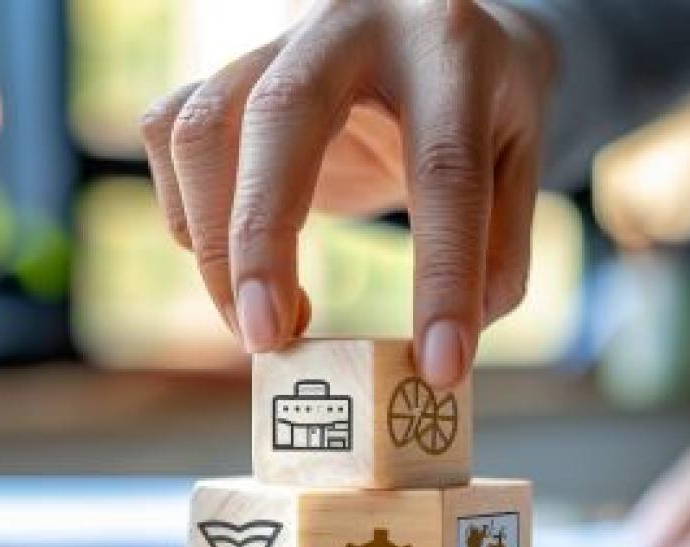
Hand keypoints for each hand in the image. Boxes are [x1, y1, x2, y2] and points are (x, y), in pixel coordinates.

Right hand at [139, 0, 555, 387]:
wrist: (433, 27)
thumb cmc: (478, 109)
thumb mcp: (517, 164)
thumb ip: (498, 251)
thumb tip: (439, 354)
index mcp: (448, 46)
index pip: (445, 168)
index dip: (442, 276)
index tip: (438, 369)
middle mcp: (352, 23)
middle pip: (282, 115)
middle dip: (263, 238)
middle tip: (266, 339)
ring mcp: (276, 40)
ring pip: (203, 128)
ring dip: (214, 244)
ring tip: (263, 325)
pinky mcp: (228, 69)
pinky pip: (172, 132)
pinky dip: (186, 214)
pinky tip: (233, 263)